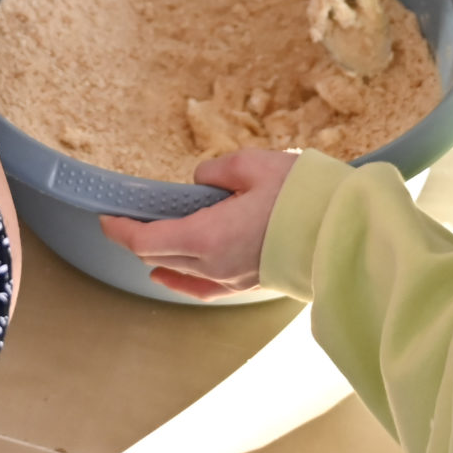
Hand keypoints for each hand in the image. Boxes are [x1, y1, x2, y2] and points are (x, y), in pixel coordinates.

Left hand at [99, 149, 297, 297]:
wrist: (345, 229)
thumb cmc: (302, 195)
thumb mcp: (253, 165)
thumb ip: (217, 172)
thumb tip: (201, 182)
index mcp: (207, 236)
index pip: (146, 241)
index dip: (121, 231)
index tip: (107, 217)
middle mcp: (214, 265)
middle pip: (159, 258)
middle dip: (138, 239)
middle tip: (129, 219)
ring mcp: (233, 279)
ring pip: (180, 274)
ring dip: (160, 257)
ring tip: (148, 243)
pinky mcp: (251, 284)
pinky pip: (205, 287)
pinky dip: (183, 278)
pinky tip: (176, 274)